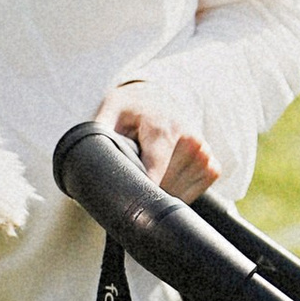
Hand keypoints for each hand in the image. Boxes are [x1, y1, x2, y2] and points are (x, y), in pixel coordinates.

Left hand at [96, 81, 219, 202]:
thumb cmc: (131, 109)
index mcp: (163, 129)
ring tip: (150, 167)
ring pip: (178, 196)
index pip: (155, 177)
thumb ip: (100, 136)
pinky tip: (166, 173)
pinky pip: (193, 195)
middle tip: (133, 171)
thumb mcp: (109, 113)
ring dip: (161, 191)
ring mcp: (205, 154)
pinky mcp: (213, 166)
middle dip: (145, 188)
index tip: (125, 202)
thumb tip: (87, 162)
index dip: (139, 194)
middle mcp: (190, 141)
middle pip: (164, 190)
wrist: (158, 98)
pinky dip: (177, 191)